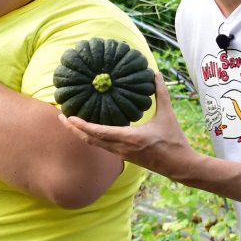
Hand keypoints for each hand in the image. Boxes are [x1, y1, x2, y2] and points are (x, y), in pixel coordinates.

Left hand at [57, 72, 196, 177]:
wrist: (180, 166)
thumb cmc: (174, 141)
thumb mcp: (167, 115)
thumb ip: (161, 94)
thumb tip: (156, 74)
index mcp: (129, 138)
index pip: (98, 132)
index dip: (81, 125)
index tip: (68, 117)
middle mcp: (121, 148)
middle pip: (90, 140)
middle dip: (72, 129)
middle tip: (60, 116)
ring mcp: (121, 154)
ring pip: (94, 144)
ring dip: (80, 134)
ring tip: (69, 122)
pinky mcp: (124, 157)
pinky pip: (102, 146)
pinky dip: (91, 137)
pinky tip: (88, 129)